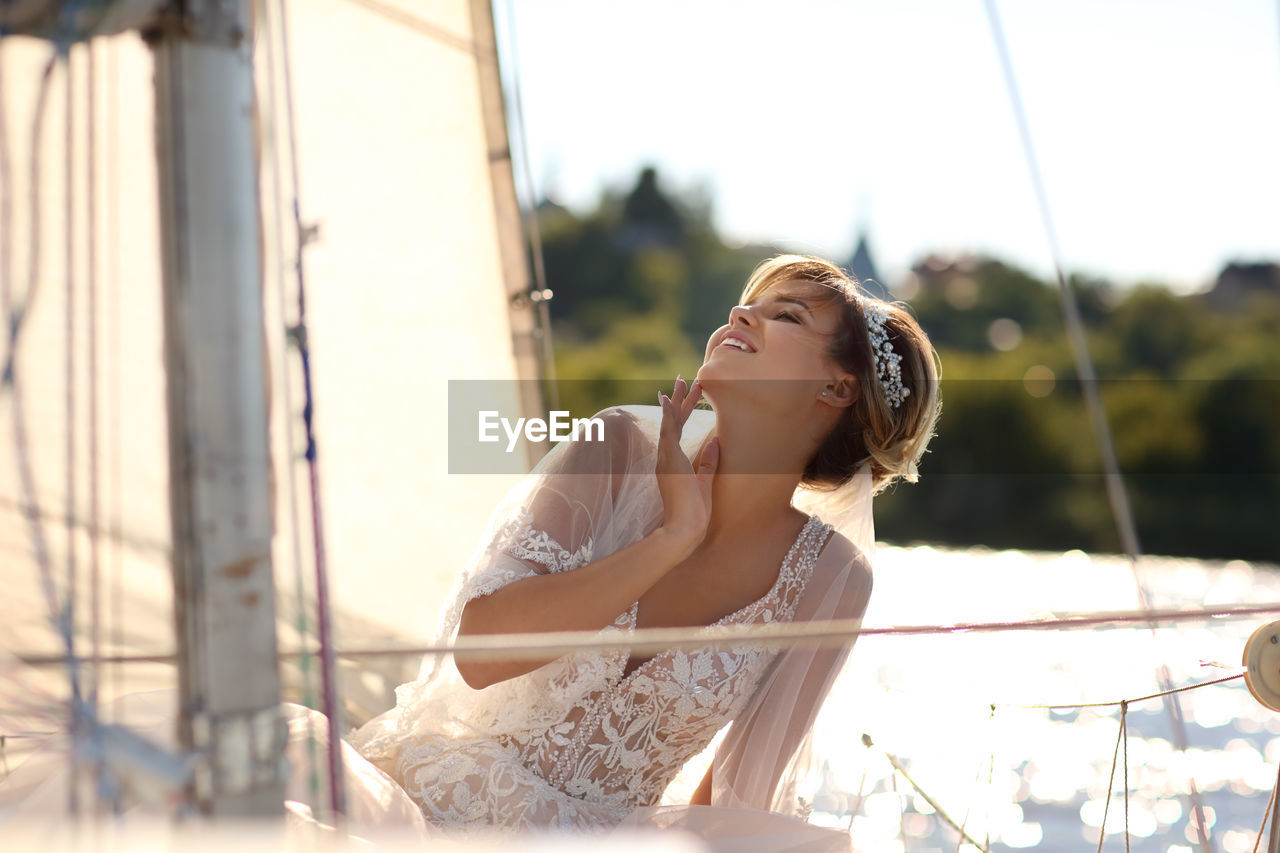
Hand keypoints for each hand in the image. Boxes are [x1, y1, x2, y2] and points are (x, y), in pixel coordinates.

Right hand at [656, 376, 718, 550]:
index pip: (678, 432)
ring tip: (682, 380)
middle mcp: (667, 457)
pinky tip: (669, 397)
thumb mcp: (705, 482)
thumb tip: (717, 441)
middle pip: (673, 422)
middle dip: (679, 400)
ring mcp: (666, 457)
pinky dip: (669, 413)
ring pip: (671, 421)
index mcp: (673, 463)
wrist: (684, 528)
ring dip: (677, 400)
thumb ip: (709, 461)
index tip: (686, 396)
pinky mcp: (669, 458)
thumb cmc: (694, 513)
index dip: (681, 413)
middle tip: (682, 380)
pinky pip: (668, 430)